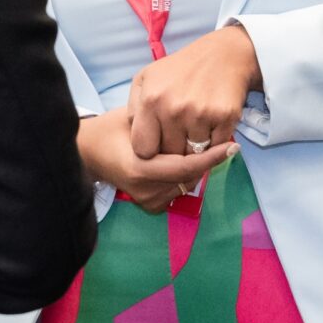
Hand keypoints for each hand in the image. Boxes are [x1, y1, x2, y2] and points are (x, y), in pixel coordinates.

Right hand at [78, 108, 236, 213]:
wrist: (89, 152)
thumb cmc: (113, 128)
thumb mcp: (134, 117)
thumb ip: (161, 123)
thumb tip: (195, 122)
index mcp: (139, 168)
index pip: (185, 166)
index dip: (211, 157)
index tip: (233, 147)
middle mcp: (144, 190)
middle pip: (190, 176)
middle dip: (205, 159)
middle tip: (218, 139)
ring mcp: (146, 200)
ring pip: (187, 184)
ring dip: (196, 168)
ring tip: (197, 146)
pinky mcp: (149, 205)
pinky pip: (178, 191)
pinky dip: (185, 177)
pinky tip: (181, 160)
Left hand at [128, 24, 261, 158]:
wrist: (223, 53)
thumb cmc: (180, 69)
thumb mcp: (146, 78)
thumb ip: (134, 108)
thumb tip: (135, 135)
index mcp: (151, 100)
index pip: (143, 150)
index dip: (150, 150)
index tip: (158, 142)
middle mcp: (174, 108)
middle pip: (170, 154)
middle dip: (174, 149)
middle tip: (180, 135)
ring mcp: (201, 113)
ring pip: (193, 155)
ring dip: (195, 147)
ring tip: (195, 128)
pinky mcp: (225, 116)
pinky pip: (216, 148)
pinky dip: (214, 143)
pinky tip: (211, 125)